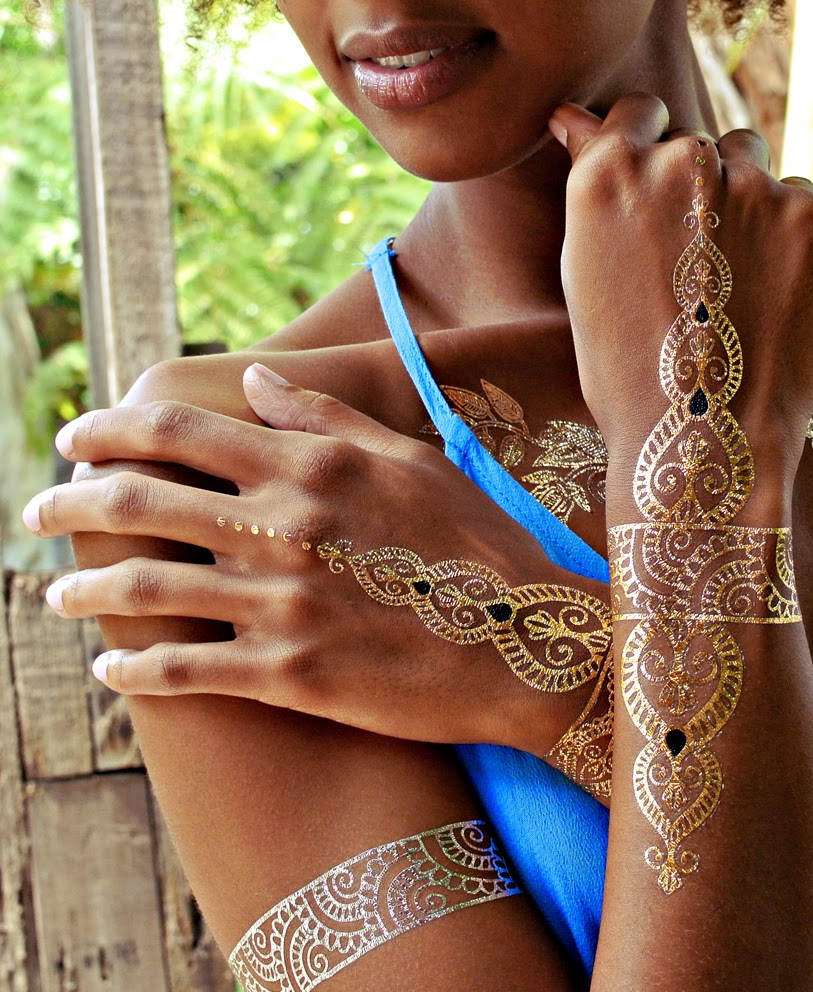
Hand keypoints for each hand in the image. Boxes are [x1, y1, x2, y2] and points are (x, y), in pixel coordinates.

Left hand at [21, 365, 605, 753]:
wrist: (523, 642)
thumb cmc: (475, 543)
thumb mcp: (410, 459)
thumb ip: (325, 417)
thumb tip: (256, 380)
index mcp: (310, 467)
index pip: (179, 433)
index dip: (111, 430)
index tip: (74, 437)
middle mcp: (283, 528)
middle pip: (140, 503)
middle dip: (70, 499)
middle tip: (36, 506)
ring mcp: (281, 604)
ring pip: (144, 590)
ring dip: (85, 589)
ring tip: (56, 592)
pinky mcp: (289, 673)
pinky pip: (184, 671)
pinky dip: (133, 667)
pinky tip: (110, 666)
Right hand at [550, 95, 812, 489]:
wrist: (700, 439)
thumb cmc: (625, 371)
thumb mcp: (583, 274)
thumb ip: (591, 187)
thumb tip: (568, 116)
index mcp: (608, 175)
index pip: (638, 112)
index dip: (647, 147)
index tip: (657, 193)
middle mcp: (679, 163)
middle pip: (696, 144)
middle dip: (695, 190)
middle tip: (692, 266)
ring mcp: (749, 185)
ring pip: (748, 162)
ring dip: (740, 201)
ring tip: (731, 278)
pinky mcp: (807, 214)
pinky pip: (794, 195)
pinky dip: (783, 233)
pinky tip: (766, 290)